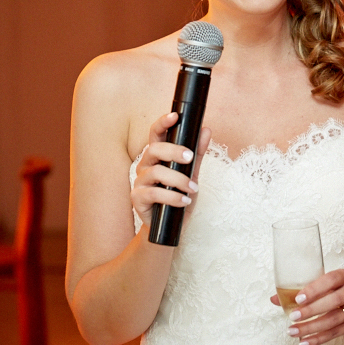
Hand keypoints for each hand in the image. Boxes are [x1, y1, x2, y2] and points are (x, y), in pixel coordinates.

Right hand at [130, 112, 210, 228]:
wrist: (170, 228)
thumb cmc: (179, 197)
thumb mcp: (192, 174)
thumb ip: (197, 153)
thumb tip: (206, 130)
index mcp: (157, 157)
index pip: (156, 134)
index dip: (162, 123)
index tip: (175, 116)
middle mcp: (146, 166)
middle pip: (154, 149)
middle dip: (174, 151)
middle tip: (191, 158)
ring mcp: (140, 182)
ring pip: (156, 173)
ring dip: (178, 180)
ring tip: (193, 188)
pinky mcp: (137, 198)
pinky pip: (153, 193)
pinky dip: (172, 197)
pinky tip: (184, 201)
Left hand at [271, 268, 343, 344]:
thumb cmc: (339, 289)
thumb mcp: (326, 282)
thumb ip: (302, 288)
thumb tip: (275, 299)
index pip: (330, 280)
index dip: (314, 289)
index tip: (298, 298)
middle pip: (333, 302)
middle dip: (311, 311)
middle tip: (293, 316)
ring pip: (334, 320)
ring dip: (311, 328)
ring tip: (294, 331)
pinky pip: (336, 333)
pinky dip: (318, 339)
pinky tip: (305, 341)